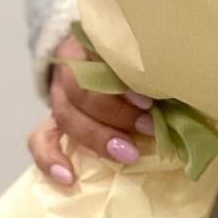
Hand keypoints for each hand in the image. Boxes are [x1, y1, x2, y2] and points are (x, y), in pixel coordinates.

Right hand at [27, 34, 154, 185]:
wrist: (89, 52)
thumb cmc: (126, 54)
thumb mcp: (136, 50)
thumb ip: (147, 65)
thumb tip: (177, 89)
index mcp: (92, 40)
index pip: (99, 59)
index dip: (122, 83)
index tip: (148, 101)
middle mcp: (70, 64)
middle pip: (82, 91)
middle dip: (116, 114)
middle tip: (147, 127)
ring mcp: (57, 91)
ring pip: (66, 115)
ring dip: (97, 137)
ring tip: (126, 153)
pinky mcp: (50, 116)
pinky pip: (40, 138)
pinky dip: (51, 159)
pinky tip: (68, 177)